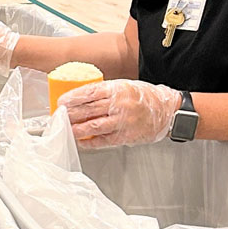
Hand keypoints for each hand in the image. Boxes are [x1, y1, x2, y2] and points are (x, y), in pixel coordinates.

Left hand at [59, 79, 182, 146]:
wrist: (167, 111)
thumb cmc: (145, 97)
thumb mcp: (126, 86)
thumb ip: (106, 92)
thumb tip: (82, 98)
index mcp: (118, 89)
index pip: (90, 92)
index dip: (73, 97)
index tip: (62, 101)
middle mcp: (119, 105)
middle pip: (88, 110)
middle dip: (71, 114)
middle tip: (59, 116)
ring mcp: (122, 122)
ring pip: (93, 126)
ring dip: (77, 129)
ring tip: (66, 129)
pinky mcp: (125, 136)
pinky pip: (103, 140)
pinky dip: (90, 142)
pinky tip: (81, 141)